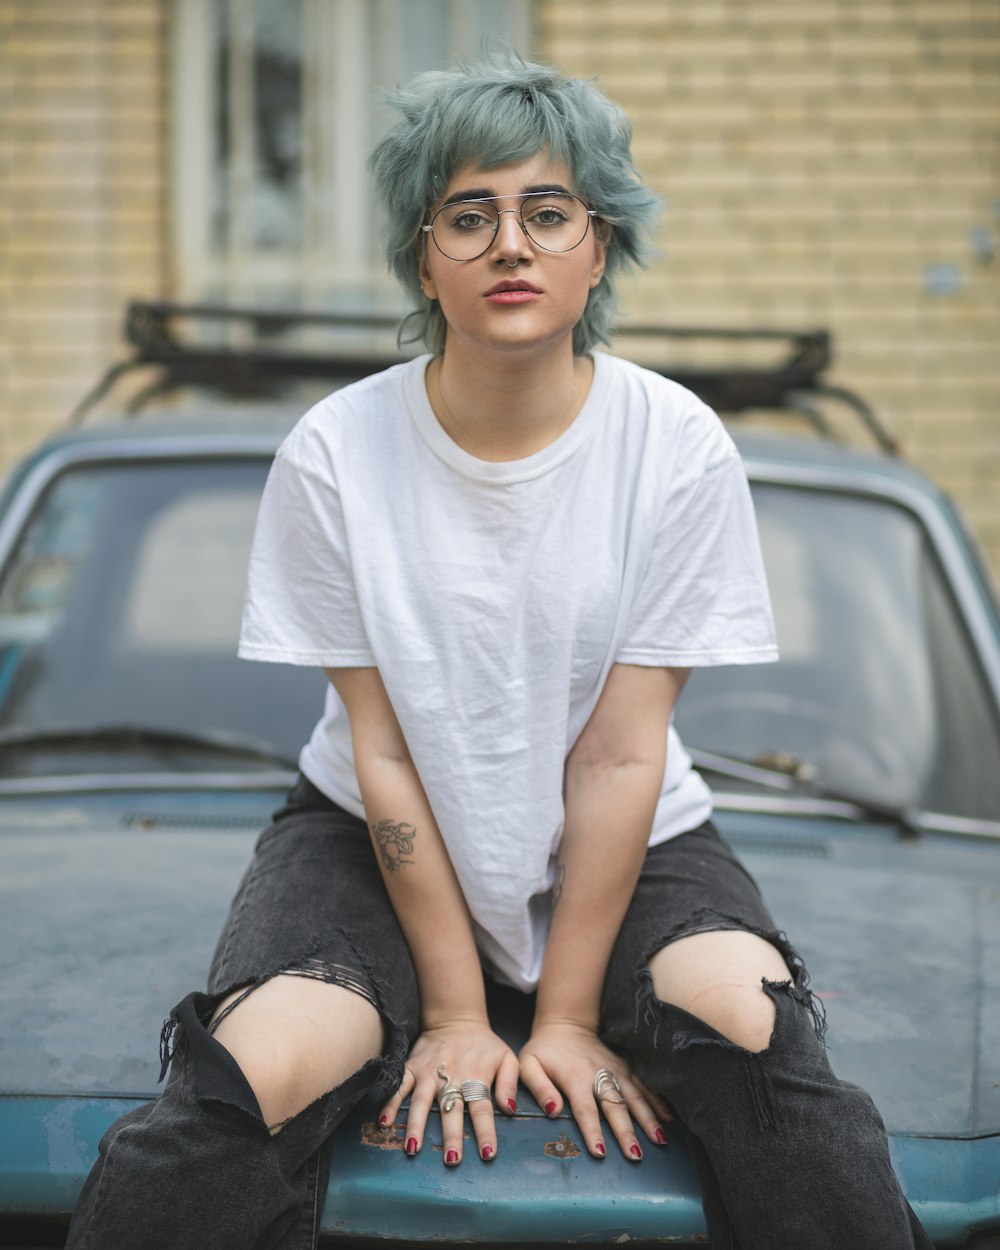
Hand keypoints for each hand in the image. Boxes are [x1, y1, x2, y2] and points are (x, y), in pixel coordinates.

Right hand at [379, 1019, 518, 1163]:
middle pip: (451, 1110)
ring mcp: (429, 1073)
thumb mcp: (507, 1057)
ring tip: (412, 1149)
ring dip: (416, 1126)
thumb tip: (510, 1110)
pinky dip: (390, 1104)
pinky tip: (384, 1123)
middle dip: (451, 1135)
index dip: (485, 1131)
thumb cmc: (484, 1044)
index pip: (482, 1108)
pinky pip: (399, 1087)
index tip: (488, 1154)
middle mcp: (451, 1077)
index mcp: (476, 1077)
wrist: (456, 1018)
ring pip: (421, 1102)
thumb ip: (509, 1084)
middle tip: (451, 1160)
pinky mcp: (412, 1067)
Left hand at [519, 1021, 667, 1159]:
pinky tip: (669, 1119)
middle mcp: (600, 1074)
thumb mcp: (529, 1064)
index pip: (585, 1109)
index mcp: (575, 1077)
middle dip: (626, 1132)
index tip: (600, 1152)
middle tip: (635, 1156)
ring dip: (648, 1119)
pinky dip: (657, 1101)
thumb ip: (540, 1088)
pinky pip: (644, 1085)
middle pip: (615, 1106)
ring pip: (635, 1096)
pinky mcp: (625, 1067)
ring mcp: (616, 1070)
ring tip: (660, 1141)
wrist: (566, 1024)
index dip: (593, 1130)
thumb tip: (553, 1111)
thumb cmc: (544, 1050)